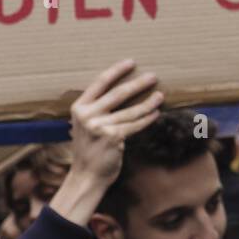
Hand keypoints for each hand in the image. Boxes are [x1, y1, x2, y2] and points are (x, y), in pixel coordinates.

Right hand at [49, 60, 163, 225]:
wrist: (86, 176)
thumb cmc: (89, 149)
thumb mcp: (84, 126)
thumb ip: (97, 109)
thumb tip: (124, 90)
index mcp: (78, 108)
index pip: (100, 83)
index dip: (117, 71)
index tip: (131, 62)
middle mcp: (87, 115)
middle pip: (118, 94)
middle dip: (138, 84)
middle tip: (153, 76)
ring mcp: (99, 126)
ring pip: (131, 111)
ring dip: (148, 102)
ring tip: (160, 95)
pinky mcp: (113, 137)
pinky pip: (135, 125)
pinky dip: (147, 119)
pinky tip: (156, 113)